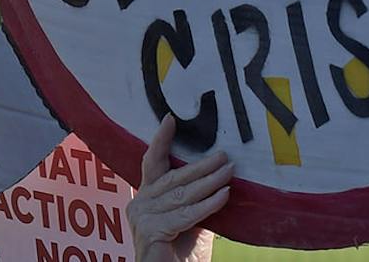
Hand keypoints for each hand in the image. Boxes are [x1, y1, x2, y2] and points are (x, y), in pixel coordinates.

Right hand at [128, 115, 232, 261]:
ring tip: (229, 172)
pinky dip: (208, 204)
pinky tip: (224, 196)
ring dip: (209, 182)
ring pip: (181, 194)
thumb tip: (220, 181)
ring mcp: (142, 218)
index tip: (171, 119)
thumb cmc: (180, 255)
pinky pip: (186, 214)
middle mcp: (139, 204)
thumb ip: (196, 203)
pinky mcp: (150, 231)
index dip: (161, 141)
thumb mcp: (192, 223)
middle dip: (201, 165)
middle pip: (172, 177)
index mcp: (147, 198)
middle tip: (224, 156)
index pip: (152, 163)